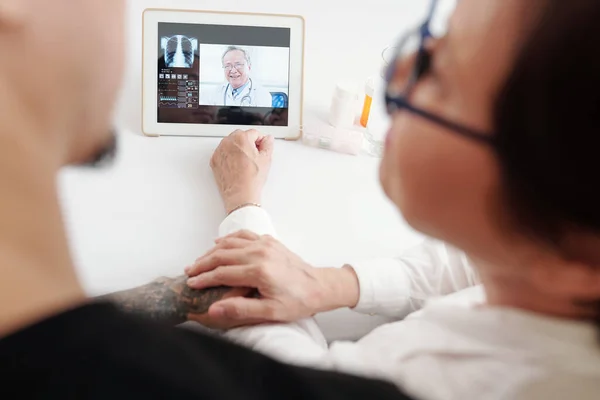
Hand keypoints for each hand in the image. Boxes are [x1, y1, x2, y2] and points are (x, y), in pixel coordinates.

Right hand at [185, 231, 359, 327]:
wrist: (319, 287)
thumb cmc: (297, 302)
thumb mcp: (270, 312)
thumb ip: (240, 309)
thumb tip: (213, 309)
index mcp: (259, 271)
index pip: (222, 273)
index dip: (203, 279)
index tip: (190, 284)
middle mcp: (260, 252)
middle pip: (222, 254)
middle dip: (202, 263)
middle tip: (189, 271)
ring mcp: (265, 244)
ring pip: (230, 243)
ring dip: (212, 251)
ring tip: (199, 260)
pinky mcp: (269, 240)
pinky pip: (244, 235)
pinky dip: (229, 238)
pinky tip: (219, 243)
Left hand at [211, 129, 273, 212]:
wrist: (240, 195)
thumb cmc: (251, 179)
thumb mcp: (266, 159)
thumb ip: (268, 144)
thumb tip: (268, 139)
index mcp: (241, 138)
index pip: (253, 132)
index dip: (260, 140)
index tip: (261, 147)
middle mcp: (227, 142)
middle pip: (240, 136)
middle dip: (248, 143)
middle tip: (254, 156)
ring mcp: (219, 151)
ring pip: (230, 144)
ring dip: (237, 149)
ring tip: (245, 162)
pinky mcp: (214, 161)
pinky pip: (223, 153)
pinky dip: (229, 156)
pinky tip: (237, 166)